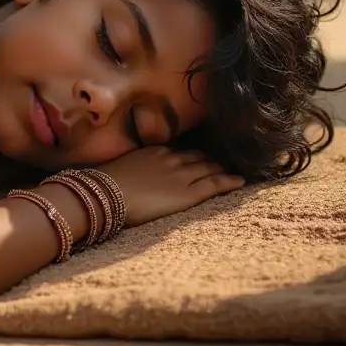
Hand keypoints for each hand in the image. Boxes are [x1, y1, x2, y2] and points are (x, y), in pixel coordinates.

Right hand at [93, 147, 245, 227]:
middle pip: (198, 158)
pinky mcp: (188, 193)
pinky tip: (240, 181)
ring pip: (209, 169)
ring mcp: (181, 175)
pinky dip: (229, 181)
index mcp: (155, 151)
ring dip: (221, 169)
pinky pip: (214, 184)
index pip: (180, 151)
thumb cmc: (106, 185)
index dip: (192, 156)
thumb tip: (128, 175)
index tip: (199, 159)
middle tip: (221, 164)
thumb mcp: (120, 168)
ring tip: (230, 171)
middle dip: (210, 160)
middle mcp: (172, 159)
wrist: (106, 194)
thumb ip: (133, 168)